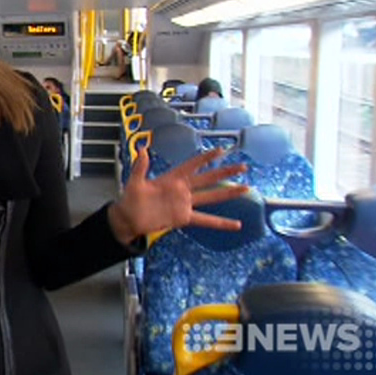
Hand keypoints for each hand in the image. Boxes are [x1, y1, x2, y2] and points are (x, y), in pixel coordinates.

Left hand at [109, 148, 248, 244]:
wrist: (129, 219)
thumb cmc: (130, 199)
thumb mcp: (134, 182)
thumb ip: (141, 167)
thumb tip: (142, 150)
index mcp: (172, 178)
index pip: (193, 165)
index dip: (206, 157)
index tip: (222, 150)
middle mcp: (182, 189)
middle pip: (208, 178)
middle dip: (225, 172)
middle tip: (243, 166)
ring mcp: (185, 204)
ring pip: (211, 197)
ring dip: (228, 193)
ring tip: (246, 188)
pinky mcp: (184, 218)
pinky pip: (206, 220)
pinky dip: (221, 223)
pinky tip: (236, 225)